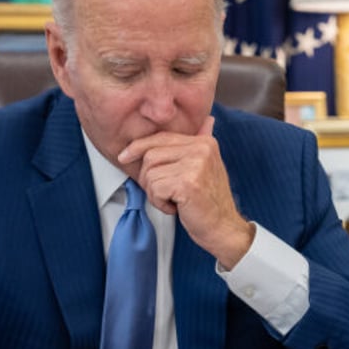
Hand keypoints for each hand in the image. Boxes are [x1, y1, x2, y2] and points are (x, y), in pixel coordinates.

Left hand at [118, 116, 254, 268]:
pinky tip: (177, 207)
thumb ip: (201, 144)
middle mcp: (202, 149)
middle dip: (148, 178)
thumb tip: (208, 120)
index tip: (124, 156)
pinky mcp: (188, 183)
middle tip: (165, 193)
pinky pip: (155, 189)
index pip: (161, 138)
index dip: (138, 147)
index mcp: (205, 142)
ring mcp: (196, 165)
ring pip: (150, 174)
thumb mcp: (207, 167)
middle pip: (150, 155)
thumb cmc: (210, 202)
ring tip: (174, 201)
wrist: (224, 228)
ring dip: (155, 193)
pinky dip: (160, 203)